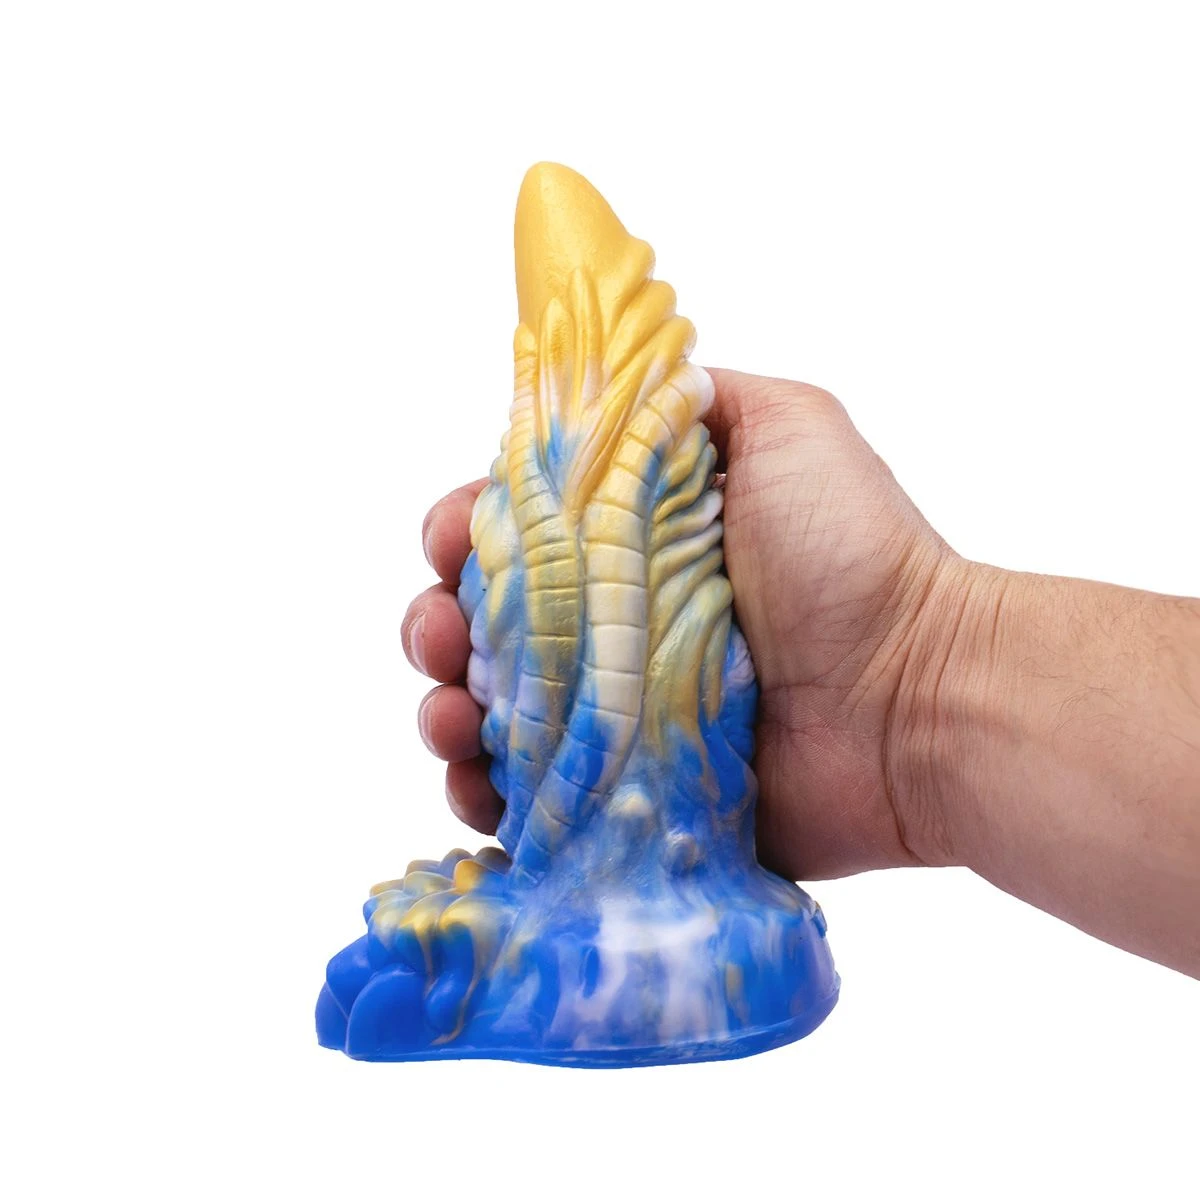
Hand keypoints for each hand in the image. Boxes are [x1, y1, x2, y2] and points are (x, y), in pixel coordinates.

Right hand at [401, 368, 956, 880]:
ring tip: (454, 714)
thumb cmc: (854, 554)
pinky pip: (533, 800)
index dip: (466, 530)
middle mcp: (619, 626)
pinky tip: (481, 780)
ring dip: (446, 709)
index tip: (452, 539)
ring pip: (495, 712)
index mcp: (637, 543)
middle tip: (442, 636)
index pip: (519, 531)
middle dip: (437, 622)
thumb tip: (601, 390)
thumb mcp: (784, 425)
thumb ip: (688, 399)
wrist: (919, 699)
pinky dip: (486, 792)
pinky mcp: (630, 798)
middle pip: (487, 624)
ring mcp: (620, 717)